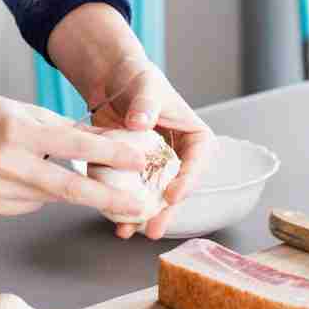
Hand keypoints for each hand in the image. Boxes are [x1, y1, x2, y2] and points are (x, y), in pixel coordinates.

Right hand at [0, 88, 168, 219]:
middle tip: (140, 206)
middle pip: (68, 189)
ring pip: (50, 198)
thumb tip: (114, 146)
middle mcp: (5, 164)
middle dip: (108, 199)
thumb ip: (70, 132)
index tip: (139, 160)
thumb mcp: (29, 112)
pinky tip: (20, 174)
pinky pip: (30, 205)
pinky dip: (38, 193)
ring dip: (66, 190)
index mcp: (18, 132)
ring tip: (47, 167)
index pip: (73, 147)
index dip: (110, 155)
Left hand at [82, 57, 214, 240]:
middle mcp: (180, 156)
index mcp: (195, 136)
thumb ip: (145, 104)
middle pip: (177, 187)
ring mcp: (156, 166)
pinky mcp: (134, 170)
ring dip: (143, 215)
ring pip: (154, 195)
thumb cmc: (137, 77)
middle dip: (165, 211)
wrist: (110, 80)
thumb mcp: (146, 86)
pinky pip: (133, 191)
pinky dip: (123, 204)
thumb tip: (141, 123)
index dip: (188, 181)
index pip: (199, 161)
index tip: (172, 195)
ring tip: (129, 231)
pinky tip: (114, 221)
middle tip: (154, 229)